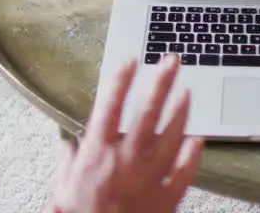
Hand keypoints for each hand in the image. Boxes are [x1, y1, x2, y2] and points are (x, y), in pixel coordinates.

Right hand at [50, 56, 202, 212]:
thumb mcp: (60, 191)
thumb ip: (65, 163)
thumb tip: (65, 143)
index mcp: (97, 155)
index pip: (110, 107)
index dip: (120, 81)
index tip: (131, 61)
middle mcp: (125, 161)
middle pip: (146, 113)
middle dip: (160, 83)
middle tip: (172, 61)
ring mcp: (149, 180)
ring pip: (170, 137)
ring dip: (180, 112)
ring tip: (188, 91)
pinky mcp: (166, 200)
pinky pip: (184, 173)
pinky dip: (192, 155)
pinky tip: (199, 140)